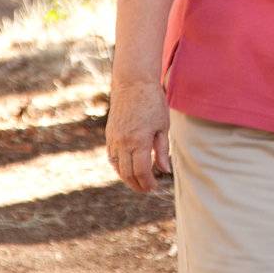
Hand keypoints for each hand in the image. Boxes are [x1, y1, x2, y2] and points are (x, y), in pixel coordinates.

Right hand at [105, 79, 169, 193]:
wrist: (133, 83)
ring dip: (127, 178)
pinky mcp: (109, 135)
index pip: (141, 172)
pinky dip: (118, 167)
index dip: (148, 183)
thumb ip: (162, 150)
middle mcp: (123, 143)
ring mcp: (114, 139)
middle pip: (128, 174)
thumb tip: (164, 170)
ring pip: (117, 167)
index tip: (154, 187)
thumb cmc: (152, 102)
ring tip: (138, 182)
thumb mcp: (163, 126)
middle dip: (137, 185)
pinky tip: (126, 169)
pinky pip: (111, 157)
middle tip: (147, 189)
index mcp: (139, 141)